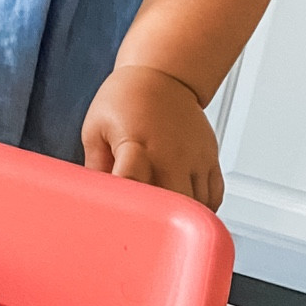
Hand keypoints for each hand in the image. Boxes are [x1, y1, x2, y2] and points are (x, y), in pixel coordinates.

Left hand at [81, 65, 224, 210]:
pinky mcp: (211, 158)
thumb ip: (95, 167)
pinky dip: (201, 210)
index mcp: (136, 144)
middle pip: (171, 205)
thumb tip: (92, 199)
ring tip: (162, 221)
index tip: (117, 219)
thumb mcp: (96, 127)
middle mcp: (170, 153)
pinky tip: (183, 209)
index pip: (131, 181)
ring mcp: (195, 157)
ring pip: (196, 207)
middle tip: (142, 230)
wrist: (165, 75)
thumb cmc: (127, 99)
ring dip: (180, 219)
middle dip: (157, 222)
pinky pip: (213, 197)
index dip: (125, 204)